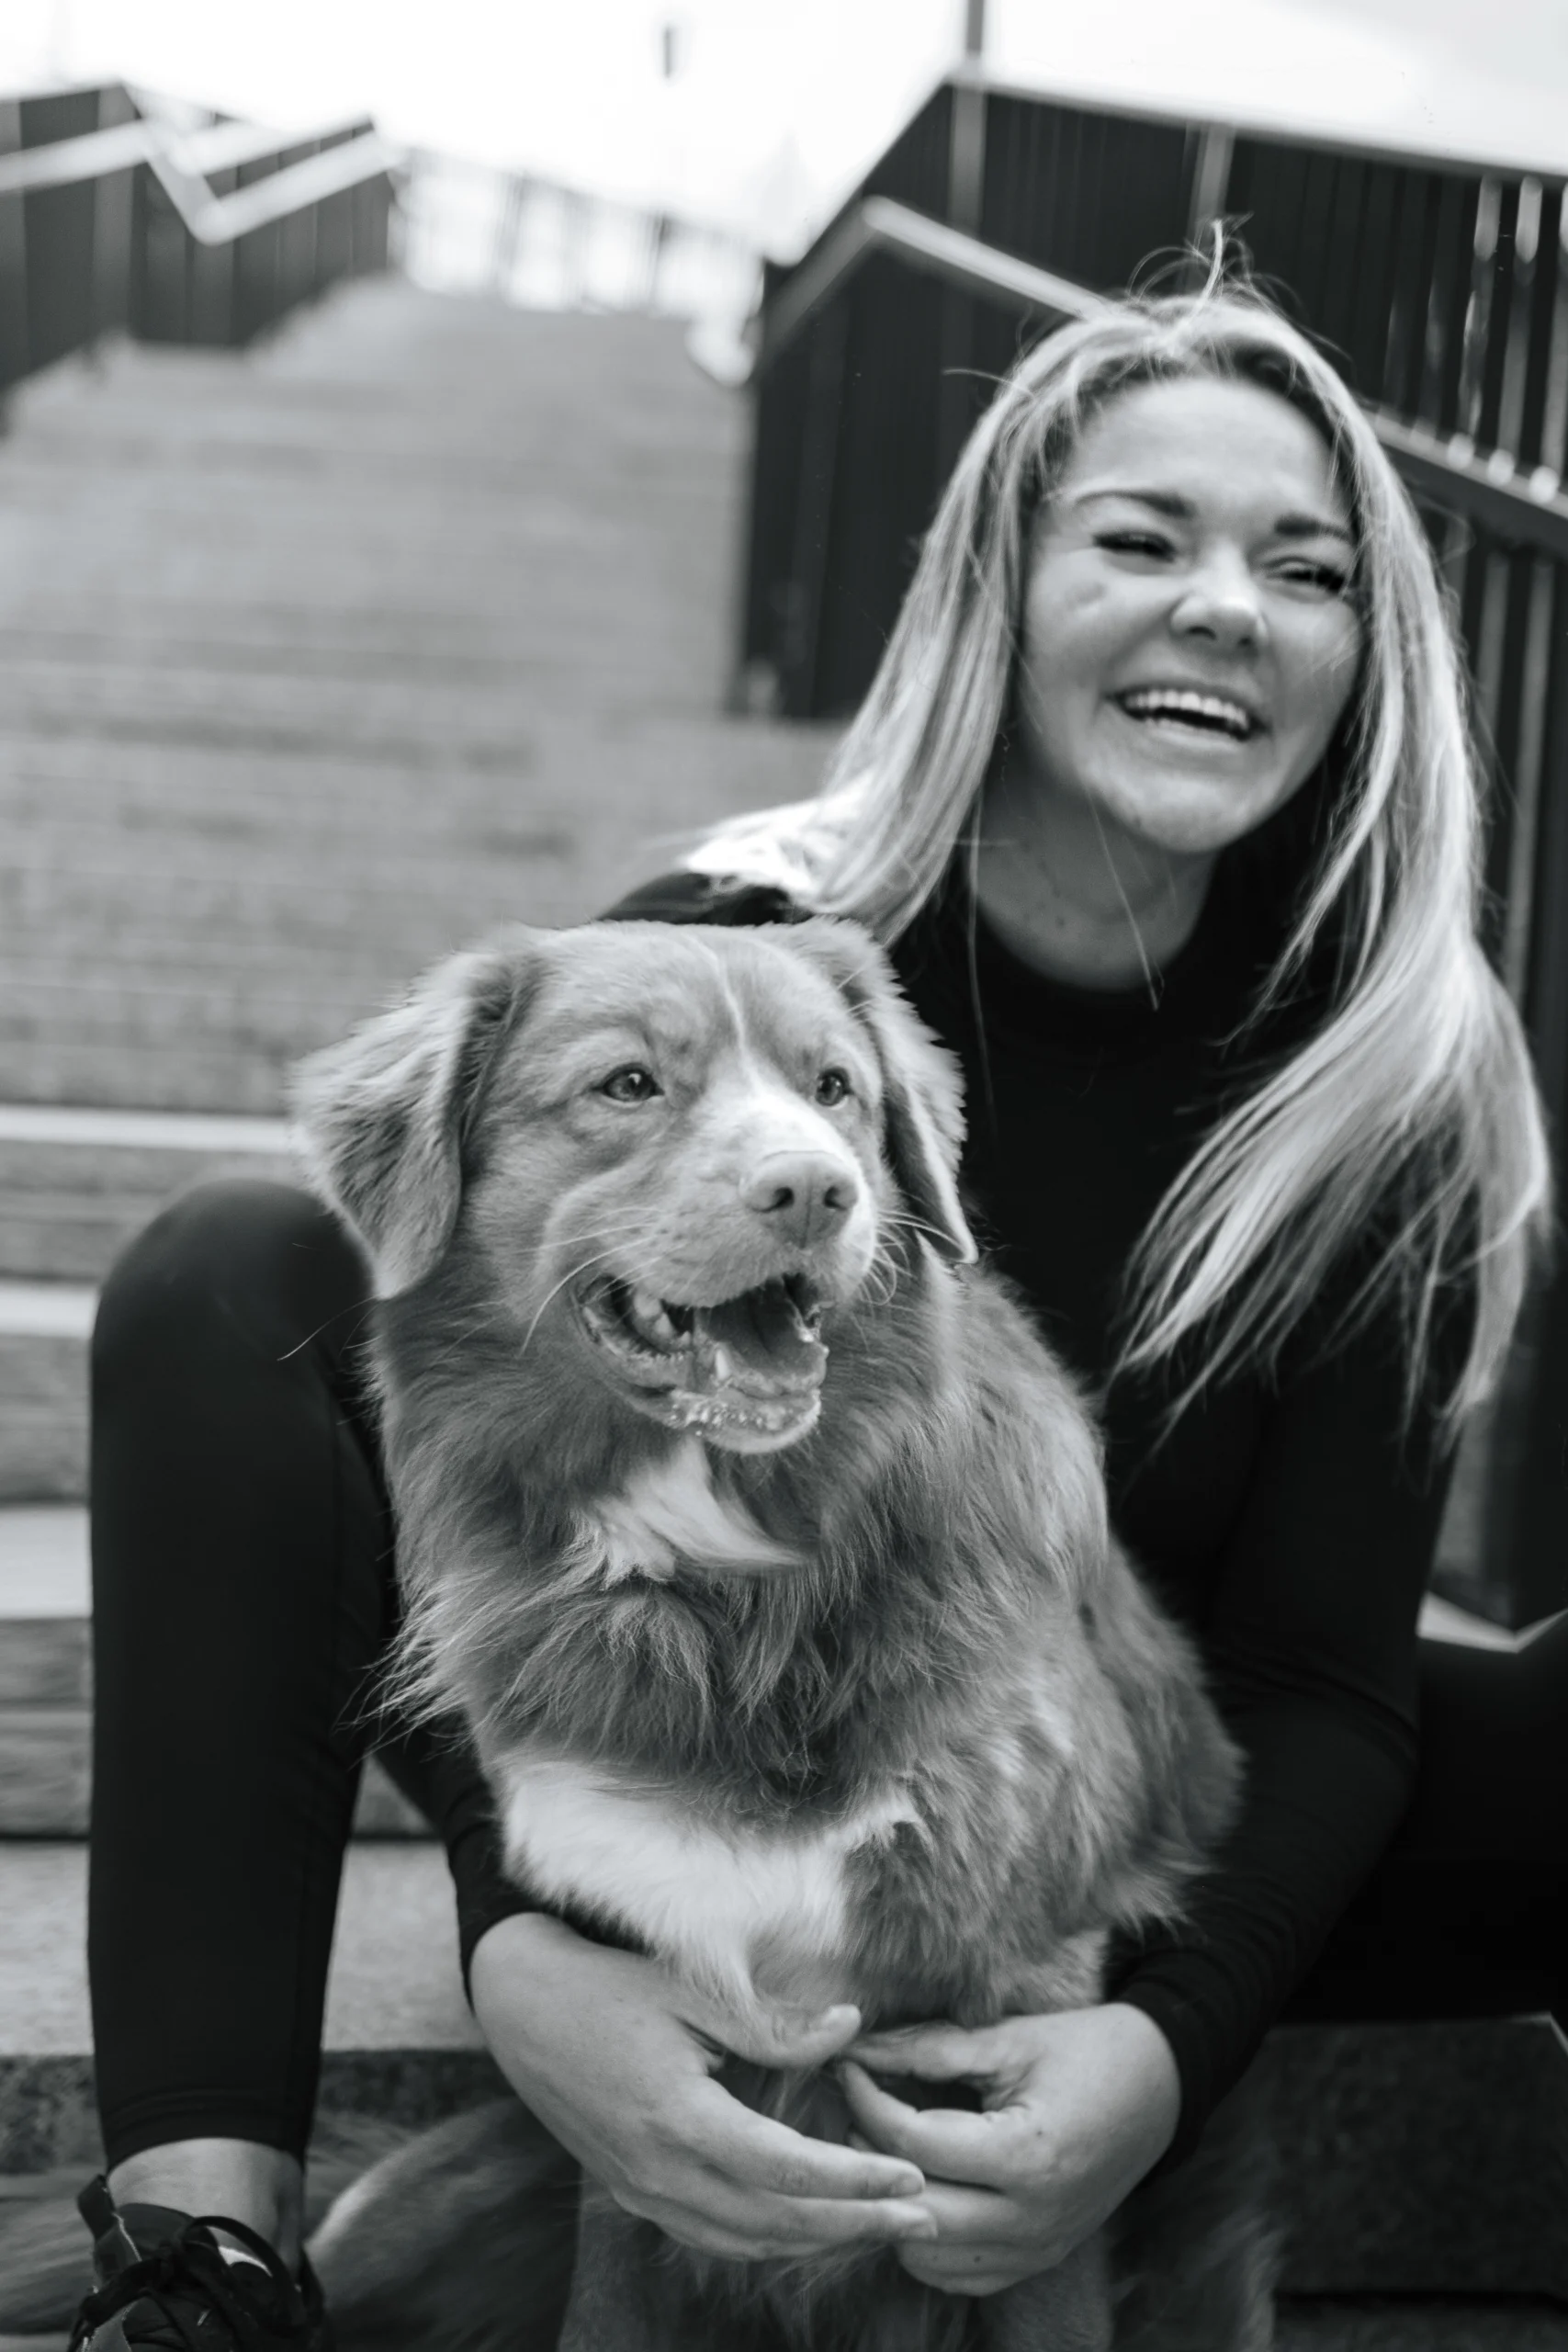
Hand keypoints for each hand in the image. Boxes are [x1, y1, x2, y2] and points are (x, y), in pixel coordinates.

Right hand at [469, 1913, 936, 2261]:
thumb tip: (850, 2026)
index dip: (853, 2181)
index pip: (784, 2169)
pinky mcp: (633, 2191)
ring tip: (880, 2226)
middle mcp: (658, 2170)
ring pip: (744, 2241)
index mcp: (677, 2117)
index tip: (909, 2176)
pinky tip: (806, 2224)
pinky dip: (768, 2239)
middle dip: (854, 2225)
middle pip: (773, 2222)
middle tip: (923, 2217)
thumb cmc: (607, 1983)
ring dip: (817, 2240)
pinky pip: (711, 2235)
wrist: (520, 2005)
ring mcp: (641, 2190)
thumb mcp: (690, 1988)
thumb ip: (771, 2022)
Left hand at [839, 2002, 1179, 2295]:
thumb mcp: (1010, 2039)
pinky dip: (927, 2239)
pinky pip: (959, 2275)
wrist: (1159, 2088)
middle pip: (912, 2209)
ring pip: (927, 2257)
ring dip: (894, 2205)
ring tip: (889, 2147)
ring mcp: (1037, 2248)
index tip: (847, 2066)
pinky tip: (924, 2185)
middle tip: (859, 2107)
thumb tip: (855, 2049)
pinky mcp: (1038, 2259)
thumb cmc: (1086, 2051)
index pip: (914, 2144)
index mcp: (1028, 2156)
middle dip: (870, 2156)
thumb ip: (929, 2049)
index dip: (867, 2100)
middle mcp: (1032, 2219)